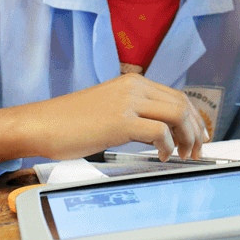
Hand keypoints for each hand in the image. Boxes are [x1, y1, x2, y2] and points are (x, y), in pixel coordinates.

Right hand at [2, 74, 207, 163]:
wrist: (41, 124)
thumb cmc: (70, 122)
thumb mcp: (109, 108)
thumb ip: (135, 112)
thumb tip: (161, 131)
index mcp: (133, 82)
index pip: (177, 96)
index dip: (193, 118)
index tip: (198, 135)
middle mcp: (134, 87)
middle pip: (182, 104)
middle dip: (196, 130)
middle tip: (198, 150)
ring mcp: (127, 102)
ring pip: (176, 115)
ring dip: (187, 139)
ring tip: (184, 156)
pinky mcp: (120, 121)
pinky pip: (159, 133)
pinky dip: (168, 147)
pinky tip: (162, 157)